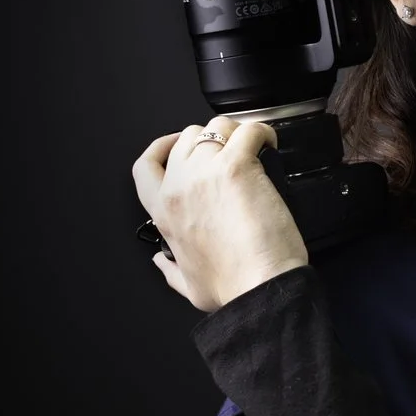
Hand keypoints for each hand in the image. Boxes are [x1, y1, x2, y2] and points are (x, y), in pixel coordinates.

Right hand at [131, 116, 310, 313]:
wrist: (261, 287)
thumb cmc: (232, 287)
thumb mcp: (189, 285)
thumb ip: (169, 270)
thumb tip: (159, 261)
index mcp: (165, 213)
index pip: (145, 166)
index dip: (161, 147)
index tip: (175, 143)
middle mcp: (179, 187)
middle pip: (186, 139)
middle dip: (209, 138)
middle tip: (230, 150)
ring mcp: (206, 172)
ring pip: (216, 128)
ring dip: (235, 132)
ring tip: (253, 147)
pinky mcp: (237, 166)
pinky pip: (248, 130)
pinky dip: (261, 132)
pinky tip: (269, 144)